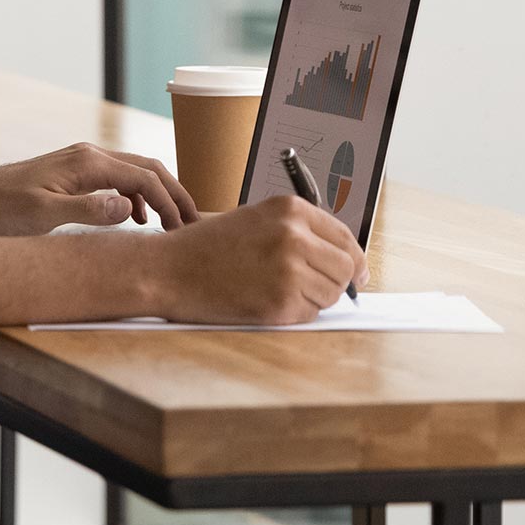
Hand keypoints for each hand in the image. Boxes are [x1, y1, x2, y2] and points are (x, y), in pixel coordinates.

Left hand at [0, 142, 200, 235]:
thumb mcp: (45, 215)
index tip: (184, 228)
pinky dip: (135, 195)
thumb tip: (129, 207)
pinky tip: (134, 218)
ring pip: (134, 172)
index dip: (170, 201)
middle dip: (173, 193)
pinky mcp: (76, 172)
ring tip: (171, 223)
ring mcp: (83, 161)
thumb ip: (88, 210)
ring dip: (156, 195)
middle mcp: (90, 155)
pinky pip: (118, 178)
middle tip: (192, 222)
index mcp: (88, 163)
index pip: (145, 177)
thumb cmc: (5, 208)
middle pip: (147, 168)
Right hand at [151, 195, 366, 323]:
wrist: (169, 269)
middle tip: (312, 288)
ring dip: (312, 298)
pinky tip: (264, 300)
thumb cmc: (208, 246)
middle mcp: (294, 236)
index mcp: (291, 210)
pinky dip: (294, 313)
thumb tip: (343, 258)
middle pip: (346, 268)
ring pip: (331, 294)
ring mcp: (289, 271)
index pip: (345, 238)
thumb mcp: (257, 220)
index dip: (354, 260)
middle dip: (335, 282)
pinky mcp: (280, 303)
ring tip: (275, 289)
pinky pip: (309, 314)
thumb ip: (299, 231)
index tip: (355, 273)